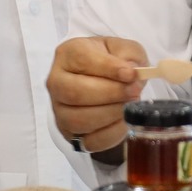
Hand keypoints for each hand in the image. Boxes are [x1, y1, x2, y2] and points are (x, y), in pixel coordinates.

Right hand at [48, 36, 145, 153]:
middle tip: (134, 92)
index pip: (82, 60)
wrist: (105, 81)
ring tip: (129, 106)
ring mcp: (59, 109)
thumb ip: (129, 54)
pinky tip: (124, 122)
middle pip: (75, 92)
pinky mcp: (68, 132)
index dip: (108, 68)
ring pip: (78, 119)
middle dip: (110, 94)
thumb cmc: (112, 62)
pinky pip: (87, 141)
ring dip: (110, 115)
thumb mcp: (124, 49)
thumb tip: (132, 71)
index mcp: (68, 54)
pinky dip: (110, 135)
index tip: (131, 74)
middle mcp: (57, 81)